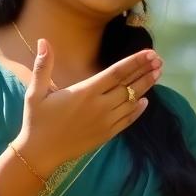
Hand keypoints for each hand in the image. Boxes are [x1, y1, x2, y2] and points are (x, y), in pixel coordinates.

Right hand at [14, 39, 161, 176]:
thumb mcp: (35, 92)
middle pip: (128, 85)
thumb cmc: (37, 120)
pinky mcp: (106, 135)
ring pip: (131, 101)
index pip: (117, 73)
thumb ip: (43, 66)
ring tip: (157, 74)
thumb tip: (44, 41)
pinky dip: (137, 110)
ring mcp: (105, 122)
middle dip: (145, 71)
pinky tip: (145, 102)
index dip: (135, 62)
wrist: (40, 153)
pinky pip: (127, 120)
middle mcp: (99, 106)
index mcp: (85, 92)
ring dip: (145, 87)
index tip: (149, 53)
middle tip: (160, 60)